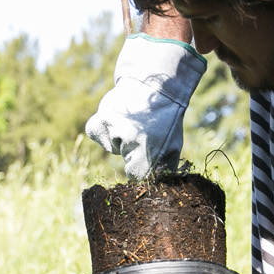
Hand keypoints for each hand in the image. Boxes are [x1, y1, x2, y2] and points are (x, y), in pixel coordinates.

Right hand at [85, 34, 205, 177]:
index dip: (141, 169)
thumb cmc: (165, 120)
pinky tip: (117, 120)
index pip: (136, 176)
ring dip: (121, 139)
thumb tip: (160, 188)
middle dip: (133, 152)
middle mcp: (130, 140)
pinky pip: (99, 136)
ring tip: (133, 121)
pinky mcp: (99, 121)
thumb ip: (166, 170)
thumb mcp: (174, 145)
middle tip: (144, 132)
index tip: (145, 159)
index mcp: (150, 150)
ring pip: (113, 147)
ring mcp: (113, 129)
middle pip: (125, 161)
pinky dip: (105, 131)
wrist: (152, 86)